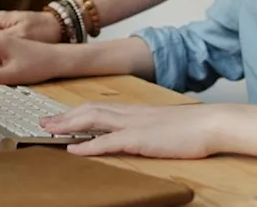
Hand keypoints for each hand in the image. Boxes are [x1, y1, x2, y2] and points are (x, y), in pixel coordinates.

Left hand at [41, 103, 224, 159]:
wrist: (212, 123)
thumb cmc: (194, 127)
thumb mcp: (164, 125)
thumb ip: (147, 126)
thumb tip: (135, 132)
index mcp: (136, 110)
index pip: (99, 106)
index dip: (76, 111)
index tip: (59, 115)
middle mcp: (131, 113)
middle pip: (90, 110)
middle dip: (65, 116)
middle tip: (44, 122)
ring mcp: (134, 125)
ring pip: (93, 120)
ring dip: (69, 125)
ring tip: (49, 130)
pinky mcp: (140, 139)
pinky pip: (109, 141)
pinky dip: (88, 145)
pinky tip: (74, 150)